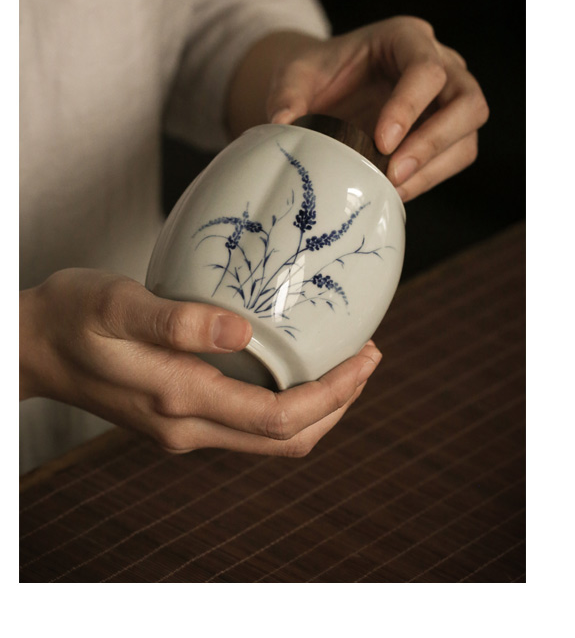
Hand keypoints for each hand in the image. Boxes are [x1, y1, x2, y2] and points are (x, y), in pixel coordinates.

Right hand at [20, 269, 380, 456]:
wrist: (32, 345)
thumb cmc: (72, 316)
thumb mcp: (118, 305)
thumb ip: (178, 321)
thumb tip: (243, 331)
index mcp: (181, 401)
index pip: (281, 419)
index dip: (335, 394)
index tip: (367, 357)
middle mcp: (190, 427)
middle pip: (287, 440)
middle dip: (340, 403)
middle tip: (370, 356)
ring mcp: (186, 427)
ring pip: (272, 437)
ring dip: (319, 405)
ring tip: (346, 358)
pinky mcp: (182, 415)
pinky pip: (251, 421)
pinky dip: (288, 399)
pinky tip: (296, 362)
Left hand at [227, 16, 489, 201]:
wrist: (329, 88)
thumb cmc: (319, 74)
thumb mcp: (295, 74)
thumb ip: (287, 94)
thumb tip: (282, 125)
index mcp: (405, 38)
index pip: (426, 68)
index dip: (409, 107)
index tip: (381, 142)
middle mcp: (440, 61)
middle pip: (467, 99)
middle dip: (434, 140)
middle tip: (395, 171)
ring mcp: (450, 96)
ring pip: (469, 131)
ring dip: (436, 164)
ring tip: (393, 186)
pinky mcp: (449, 129)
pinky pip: (457, 155)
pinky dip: (431, 177)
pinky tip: (397, 191)